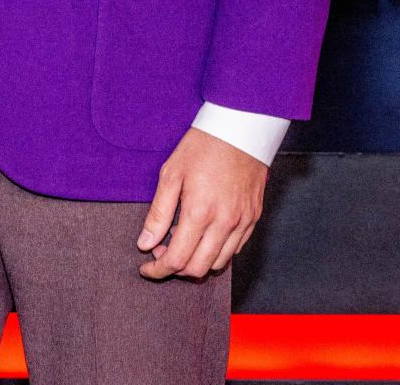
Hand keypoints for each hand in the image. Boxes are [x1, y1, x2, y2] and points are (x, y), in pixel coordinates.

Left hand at [137, 127, 266, 279]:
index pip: (177, 260)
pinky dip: (217, 252)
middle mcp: (224, 223)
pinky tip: (204, 236)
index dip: (158, 270)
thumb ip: (158, 213)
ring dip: (197, 262)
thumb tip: (145, 243)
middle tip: (162, 252)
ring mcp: (242, 222)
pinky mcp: (253, 218)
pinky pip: (235, 250)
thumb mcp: (172, 173)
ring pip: (218, 263)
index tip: (146, 268)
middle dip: (176, 269)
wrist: (240, 128)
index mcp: (200, 212)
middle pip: (198, 269)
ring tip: (183, 241)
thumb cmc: (203, 146)